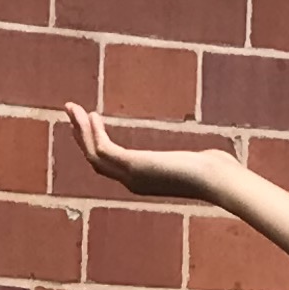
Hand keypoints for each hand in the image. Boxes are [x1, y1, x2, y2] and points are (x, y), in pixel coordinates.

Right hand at [66, 103, 229, 203]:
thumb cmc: (216, 173)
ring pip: (93, 153)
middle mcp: (131, 181)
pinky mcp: (133, 165)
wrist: (218, 179)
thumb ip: (193, 160)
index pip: (109, 165)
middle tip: (70, 113)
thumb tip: (211, 155)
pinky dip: (92, 131)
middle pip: (94, 160)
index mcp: (142, 181)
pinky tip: (90, 115)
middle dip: (80, 136)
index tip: (91, 121)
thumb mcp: (199, 163)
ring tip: (71, 108)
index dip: (96, 143)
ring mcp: (130, 175)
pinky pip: (103, 147)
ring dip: (79, 130)